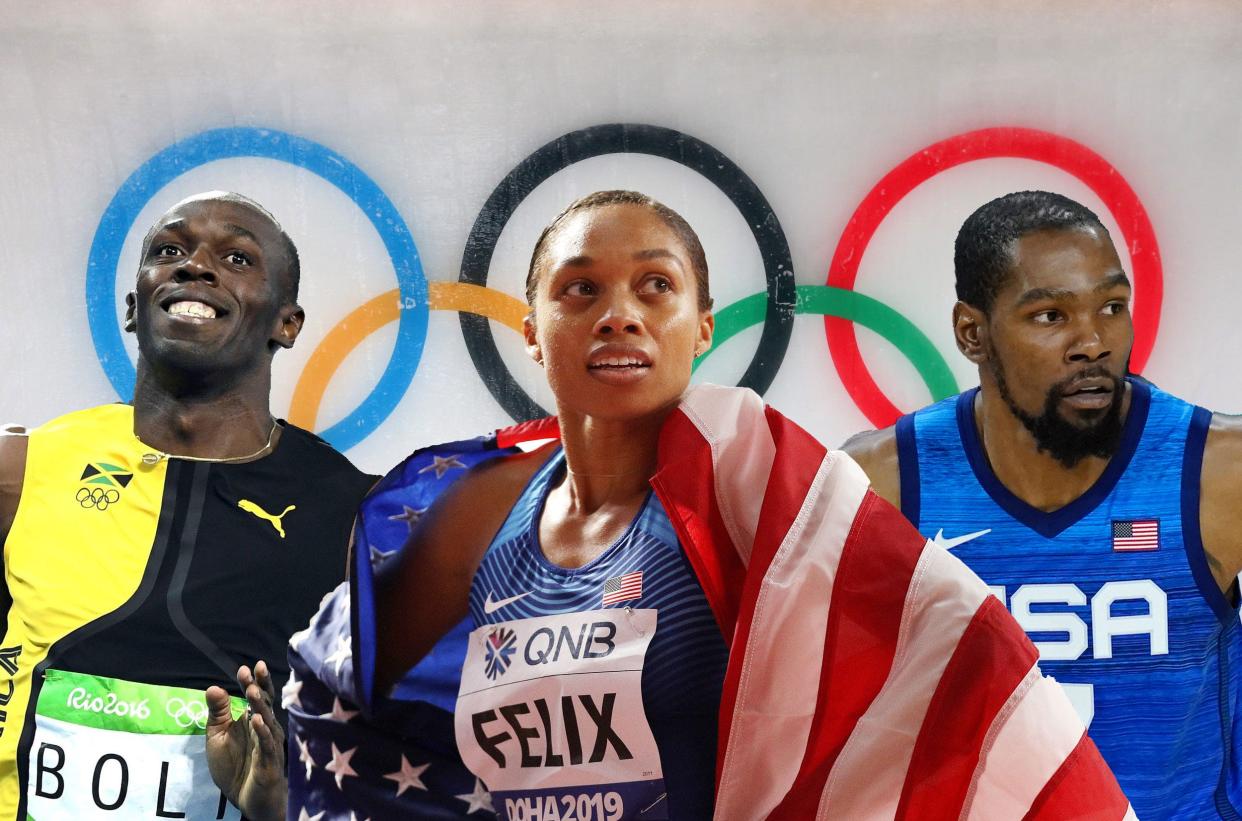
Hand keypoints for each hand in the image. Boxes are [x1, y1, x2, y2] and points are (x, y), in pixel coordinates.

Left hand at [205, 661, 286, 820]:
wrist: (245, 800)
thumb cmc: (234, 767)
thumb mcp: (218, 737)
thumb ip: (217, 713)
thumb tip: (213, 687)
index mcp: (253, 720)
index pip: (255, 696)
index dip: (252, 682)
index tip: (244, 668)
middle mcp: (265, 728)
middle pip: (265, 703)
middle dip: (260, 686)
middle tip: (255, 669)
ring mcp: (269, 744)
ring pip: (267, 720)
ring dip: (261, 705)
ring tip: (253, 690)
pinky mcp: (269, 761)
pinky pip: (267, 744)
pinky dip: (263, 731)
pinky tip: (257, 720)